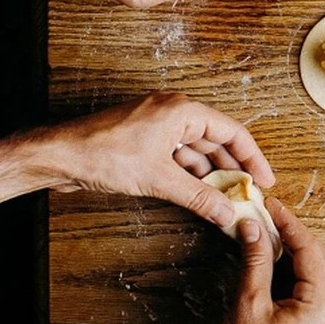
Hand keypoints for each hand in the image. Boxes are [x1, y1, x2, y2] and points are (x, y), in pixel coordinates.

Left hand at [36, 92, 274, 228]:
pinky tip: (200, 194)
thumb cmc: (102, 154)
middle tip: (250, 194)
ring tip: (227, 200)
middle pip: (217, 141)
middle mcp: (174, 113)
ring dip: (212, 175)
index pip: (232, 132)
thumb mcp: (158, 179)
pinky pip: (179, 157)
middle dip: (234, 169)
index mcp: (183, 110)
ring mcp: (158, 127)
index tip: (265, 180)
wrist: (59, 156)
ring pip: (197, 151)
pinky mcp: (145, 141)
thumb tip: (227, 213)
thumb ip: (198, 197)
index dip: (253, 157)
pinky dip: (191, 176)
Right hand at [209, 198, 324, 323]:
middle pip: (321, 261)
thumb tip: (255, 229)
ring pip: (319, 275)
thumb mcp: (247, 305)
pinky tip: (276, 266)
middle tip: (272, 220)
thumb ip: (255, 262)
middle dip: (296, 237)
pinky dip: (296, 274)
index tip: (273, 208)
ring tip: (271, 238)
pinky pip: (313, 292)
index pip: (311, 252)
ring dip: (297, 255)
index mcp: (320, 308)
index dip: (291, 225)